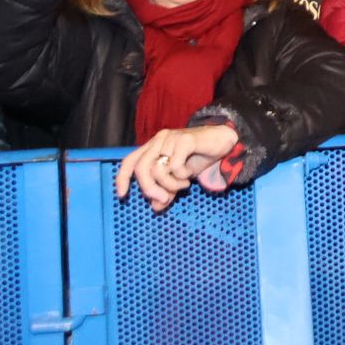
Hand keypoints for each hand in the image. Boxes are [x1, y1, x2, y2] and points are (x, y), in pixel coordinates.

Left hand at [115, 124, 239, 212]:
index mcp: (153, 147)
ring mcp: (171, 138)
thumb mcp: (179, 178)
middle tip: (164, 199)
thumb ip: (167, 190)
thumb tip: (156, 206)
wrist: (222, 140)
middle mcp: (158, 140)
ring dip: (170, 184)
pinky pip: (175, 165)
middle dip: (150, 189)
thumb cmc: (198, 157)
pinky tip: (189, 174)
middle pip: (141, 168)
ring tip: (183, 185)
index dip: (122, 178)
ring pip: (158, 169)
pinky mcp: (185, 140)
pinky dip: (181, 176)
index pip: (130, 160)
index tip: (123, 195)